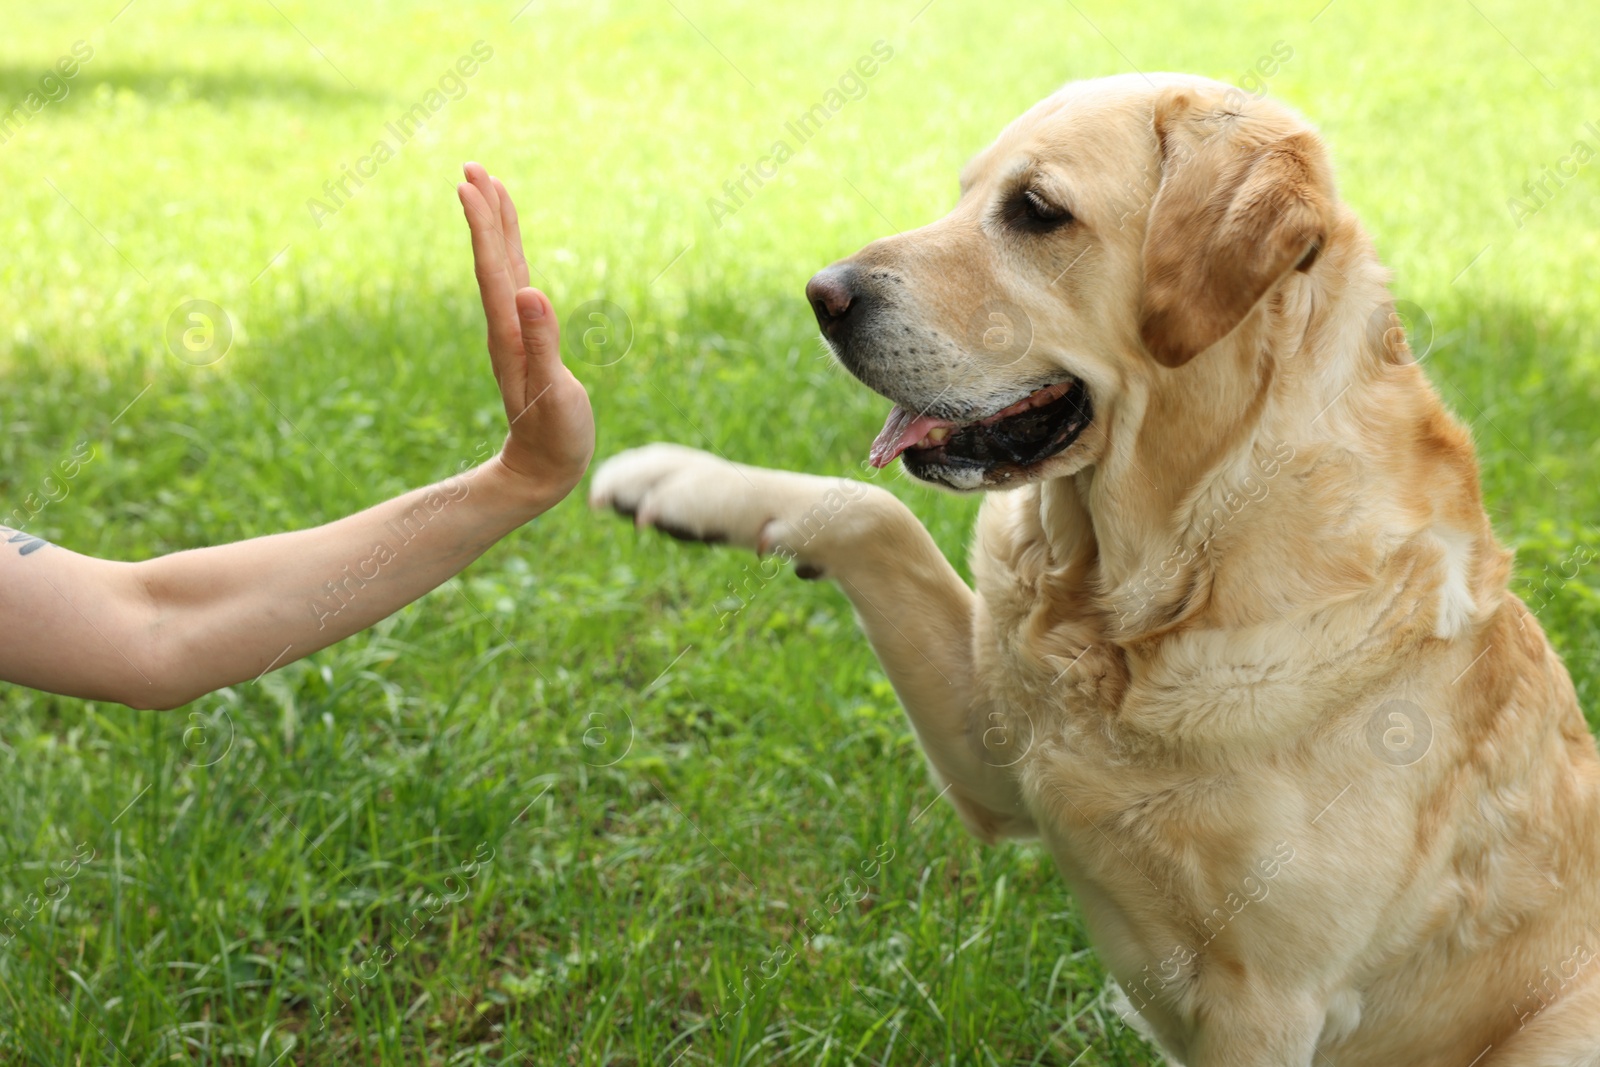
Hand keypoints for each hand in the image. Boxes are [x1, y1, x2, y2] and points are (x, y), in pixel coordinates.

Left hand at [457, 162, 594, 509]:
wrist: (543, 471)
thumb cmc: (555, 437)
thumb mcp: (553, 393)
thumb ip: (544, 343)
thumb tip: (531, 292)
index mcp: (511, 334)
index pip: (494, 269)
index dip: (484, 226)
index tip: (472, 184)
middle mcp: (507, 327)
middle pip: (493, 259)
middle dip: (484, 212)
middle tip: (473, 167)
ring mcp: (516, 333)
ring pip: (504, 268)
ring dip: (496, 228)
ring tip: (490, 188)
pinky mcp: (530, 341)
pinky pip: (518, 286)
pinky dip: (514, 256)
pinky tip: (515, 246)